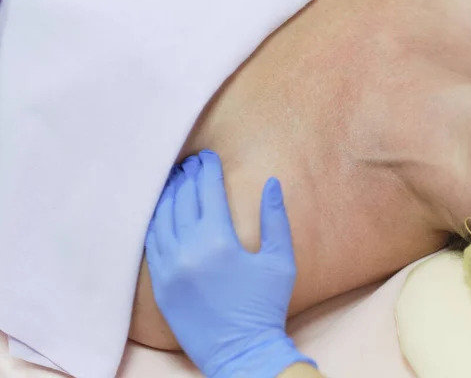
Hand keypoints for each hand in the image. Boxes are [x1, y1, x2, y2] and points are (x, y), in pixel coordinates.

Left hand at [144, 150, 314, 377]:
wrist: (242, 351)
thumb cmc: (266, 305)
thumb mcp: (281, 261)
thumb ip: (275, 218)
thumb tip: (272, 182)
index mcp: (220, 241)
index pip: (208, 191)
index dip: (208, 169)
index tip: (208, 157)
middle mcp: (189, 250)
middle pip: (183, 198)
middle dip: (187, 176)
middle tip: (191, 163)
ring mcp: (170, 267)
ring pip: (162, 217)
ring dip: (168, 193)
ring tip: (174, 179)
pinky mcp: (161, 284)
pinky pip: (152, 243)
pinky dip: (155, 220)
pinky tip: (161, 210)